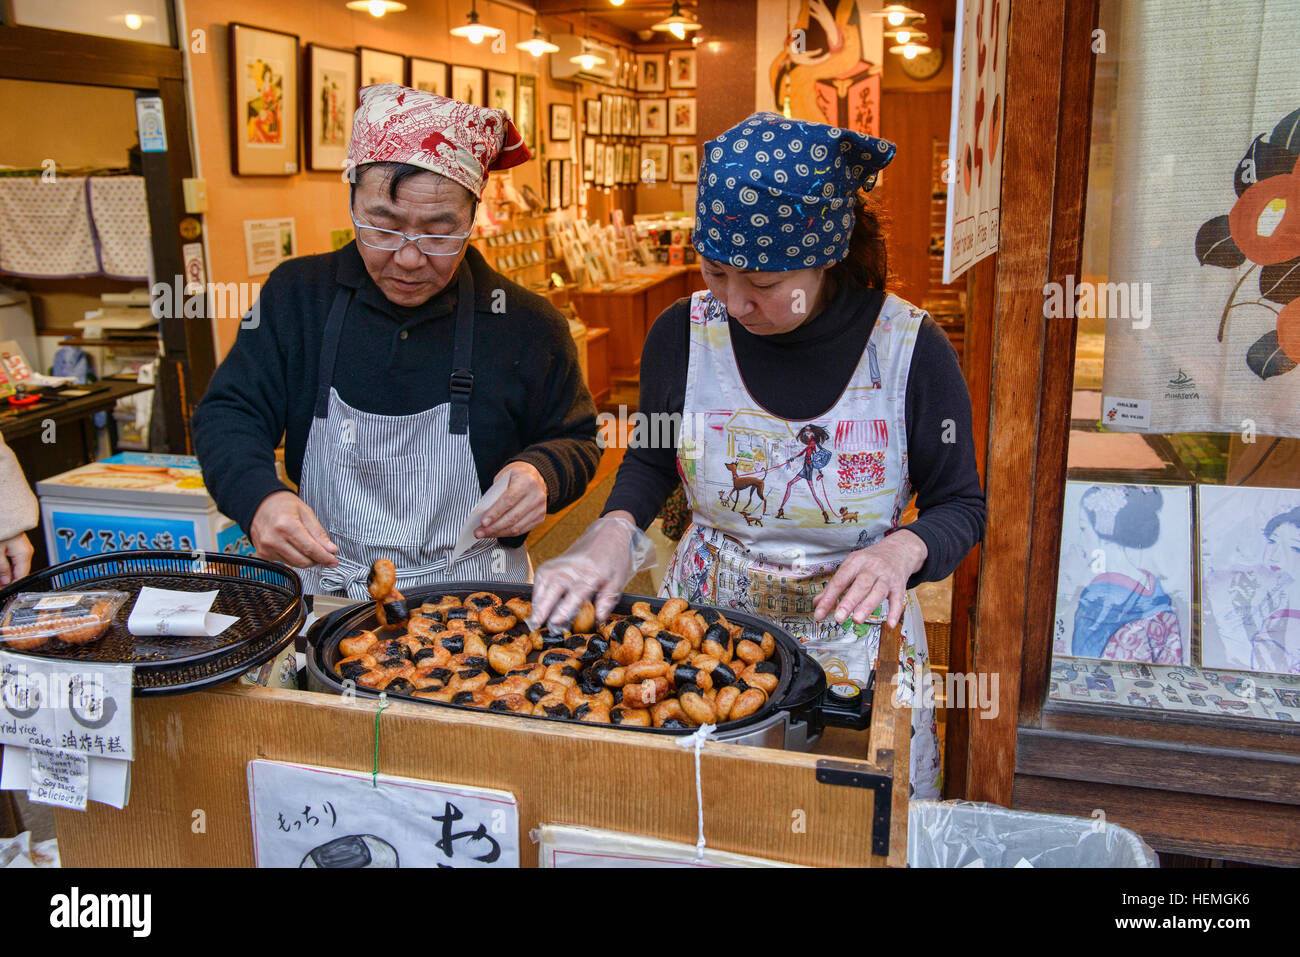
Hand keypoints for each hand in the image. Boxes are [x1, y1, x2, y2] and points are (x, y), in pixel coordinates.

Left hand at [0, 533, 33, 585]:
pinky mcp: (17, 545)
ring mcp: (23, 548)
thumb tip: (5, 581)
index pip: (21, 577)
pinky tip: (3, 567)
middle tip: (1, 585)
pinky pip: (15, 560)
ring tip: (1, 577)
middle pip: (20, 572)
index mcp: (25, 554)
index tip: (3, 590)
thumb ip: (3, 568)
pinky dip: (9, 566)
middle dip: (9, 580)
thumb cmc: (2, 530)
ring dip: (8, 573)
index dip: (11, 586)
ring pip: (17, 566)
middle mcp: (27, 551)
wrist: (2, 516)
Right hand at [250, 491, 338, 568]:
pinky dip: (294, 558)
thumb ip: (319, 533)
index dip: (325, 557)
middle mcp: (274, 539)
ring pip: (295, 564)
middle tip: (324, 553)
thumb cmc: (282, 504)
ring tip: (309, 548)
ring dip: (306, 560)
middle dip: (317, 560)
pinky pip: (285, 562)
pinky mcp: (263, 554)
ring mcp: (267, 548)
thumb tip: (330, 549)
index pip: (310, 549)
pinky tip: (295, 548)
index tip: (333, 561)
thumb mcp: (306, 512)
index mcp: (286, 526)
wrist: (260, 503)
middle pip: (303, 561)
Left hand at [477, 462, 546, 539]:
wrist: (534, 476)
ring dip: (498, 533)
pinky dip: (507, 533)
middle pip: (512, 517)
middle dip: (493, 527)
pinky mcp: (540, 517)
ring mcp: (540, 508)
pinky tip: (497, 533)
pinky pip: (522, 530)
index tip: (483, 522)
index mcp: (526, 481)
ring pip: (517, 527)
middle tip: (479, 532)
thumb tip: (484, 513)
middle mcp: (536, 495)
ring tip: (485, 533)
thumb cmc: (516, 476)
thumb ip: (495, 494)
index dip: (495, 513)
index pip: (509, 500)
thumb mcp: (503, 478)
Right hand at [530, 511, 655, 628]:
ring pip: (543, 582)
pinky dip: (536, 592)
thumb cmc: (614, 559)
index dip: (565, 608)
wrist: (608, 534)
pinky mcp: (553, 563)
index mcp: (592, 574)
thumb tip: (598, 620)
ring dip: (537, 602)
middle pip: (554, 587)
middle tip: (536, 625)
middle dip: (543, 607)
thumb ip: (607, 601)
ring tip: (534, 620)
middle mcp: (573, 568)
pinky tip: (537, 605)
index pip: (576, 593)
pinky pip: (540, 578)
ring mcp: (561, 564)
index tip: (556, 621)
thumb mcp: (618, 581)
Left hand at [814, 529, 927, 627]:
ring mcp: (886, 577)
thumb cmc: (872, 560)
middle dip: (849, 602)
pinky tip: (890, 623)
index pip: (840, 580)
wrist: (898, 549)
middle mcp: (871, 568)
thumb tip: (818, 603)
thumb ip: (835, 584)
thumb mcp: (851, 565)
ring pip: (878, 592)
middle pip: (860, 585)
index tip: (819, 613)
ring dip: (868, 606)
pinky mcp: (899, 586)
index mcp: (855, 562)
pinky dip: (895, 612)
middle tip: (839, 617)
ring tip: (857, 619)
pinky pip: (898, 599)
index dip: (829, 597)